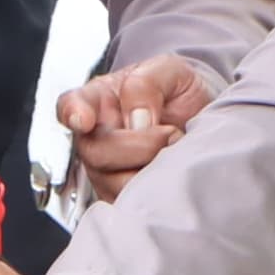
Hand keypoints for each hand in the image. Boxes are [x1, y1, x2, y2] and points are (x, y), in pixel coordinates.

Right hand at [53, 54, 211, 203]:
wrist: (204, 117)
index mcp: (99, 99)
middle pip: (94, 152)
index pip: (70, 106)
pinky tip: (169, 173)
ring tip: (173, 151)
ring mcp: (106, 169)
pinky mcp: (122, 195)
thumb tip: (136, 119)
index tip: (84, 120)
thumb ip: (145, 85)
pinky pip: (129, 203)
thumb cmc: (178, 91)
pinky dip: (154, 192)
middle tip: (170, 132)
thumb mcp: (167, 71)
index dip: (72, 114)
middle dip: (138, 146)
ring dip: (150, 169)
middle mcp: (96, 136)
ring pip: (113, 183)